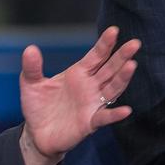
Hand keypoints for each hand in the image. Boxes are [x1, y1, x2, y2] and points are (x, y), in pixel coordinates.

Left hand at [18, 26, 139, 164]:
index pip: (95, 56)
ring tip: (131, 65)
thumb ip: (32, 67)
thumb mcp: (31, 84)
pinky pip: (104, 117)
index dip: (104, 44)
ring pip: (112, 89)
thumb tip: (30, 48)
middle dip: (122, 56)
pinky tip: (125, 110)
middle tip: (135, 43)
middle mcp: (90, 87)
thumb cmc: (38, 106)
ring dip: (122, 78)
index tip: (114, 30)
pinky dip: (115, 114)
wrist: (36, 134)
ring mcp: (92, 104)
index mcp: (78, 74)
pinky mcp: (90, 122)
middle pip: (109, 69)